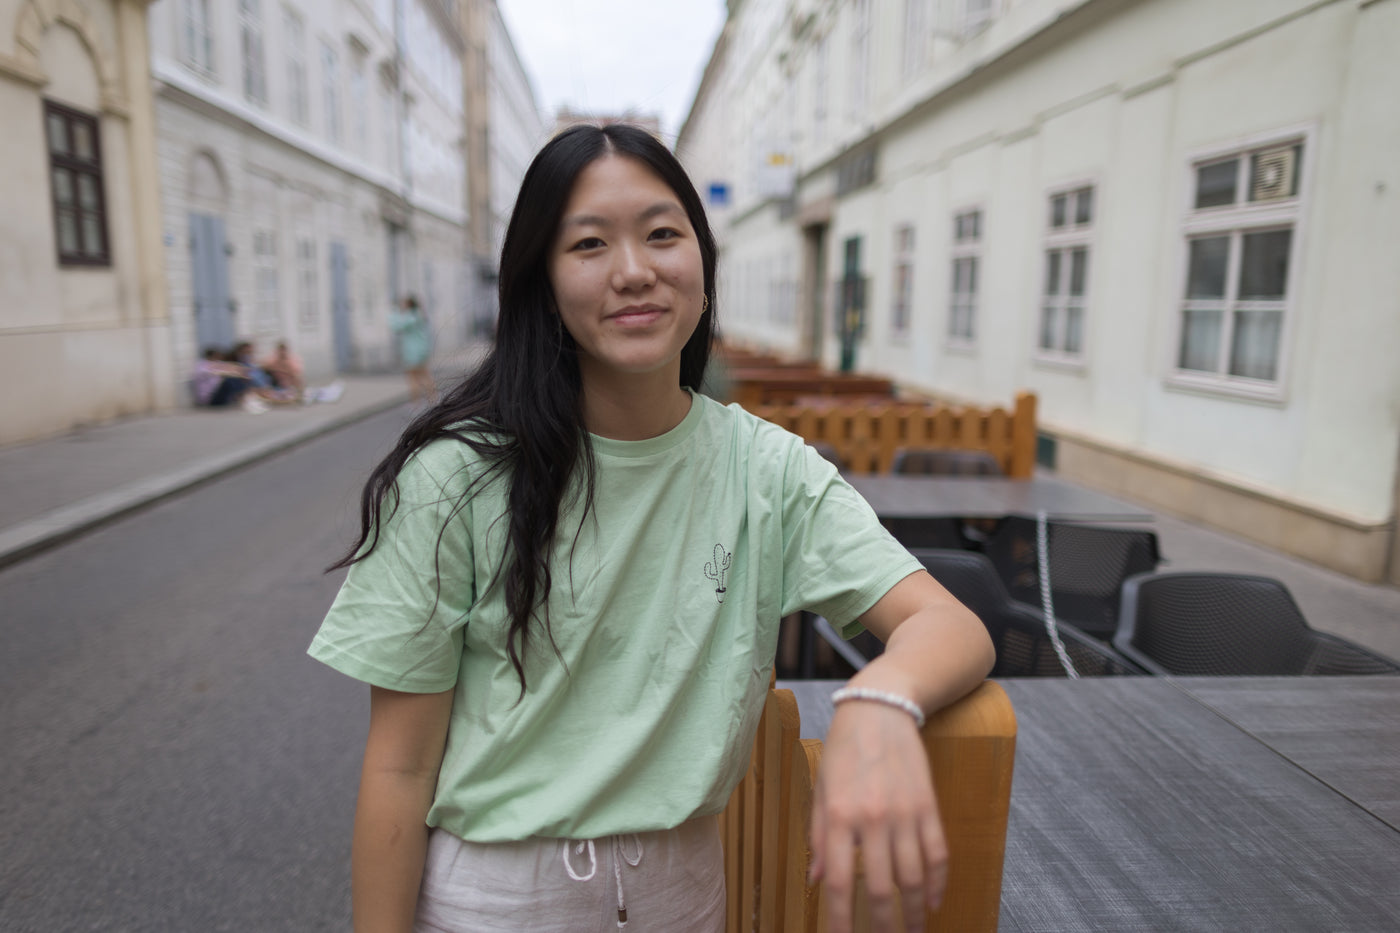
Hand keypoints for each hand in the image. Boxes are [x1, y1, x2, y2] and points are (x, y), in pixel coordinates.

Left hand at [809, 699, 946, 932]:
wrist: (880, 709)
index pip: (841, 883)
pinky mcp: (929, 806)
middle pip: (882, 889)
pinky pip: (938, 854)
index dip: (841, 920)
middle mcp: (873, 819)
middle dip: (883, 925)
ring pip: (914, 878)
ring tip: (912, 932)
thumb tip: (818, 880)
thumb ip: (819, 837)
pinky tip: (932, 902)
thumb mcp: (821, 791)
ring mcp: (905, 813)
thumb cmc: (843, 751)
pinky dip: (937, 883)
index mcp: (839, 816)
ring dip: (914, 913)